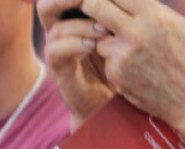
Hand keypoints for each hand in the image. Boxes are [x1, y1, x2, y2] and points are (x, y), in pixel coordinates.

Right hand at [37, 0, 114, 122]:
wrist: (110, 102)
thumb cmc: (119, 65)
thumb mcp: (121, 37)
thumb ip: (117, 17)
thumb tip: (136, 0)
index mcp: (74, 18)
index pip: (69, 0)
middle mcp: (61, 31)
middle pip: (48, 5)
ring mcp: (57, 49)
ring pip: (56, 27)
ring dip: (81, 25)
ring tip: (104, 30)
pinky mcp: (57, 68)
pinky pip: (56, 50)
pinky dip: (75, 44)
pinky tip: (93, 46)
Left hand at [81, 0, 184, 127]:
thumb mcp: (183, 27)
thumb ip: (157, 11)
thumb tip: (134, 1)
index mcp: (153, 16)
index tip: (110, 1)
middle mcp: (135, 32)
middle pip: (95, 6)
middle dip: (93, 6)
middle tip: (96, 10)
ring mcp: (123, 54)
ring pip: (97, 36)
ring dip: (106, 39)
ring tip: (128, 50)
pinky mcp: (116, 74)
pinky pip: (106, 60)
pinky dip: (116, 63)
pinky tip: (134, 70)